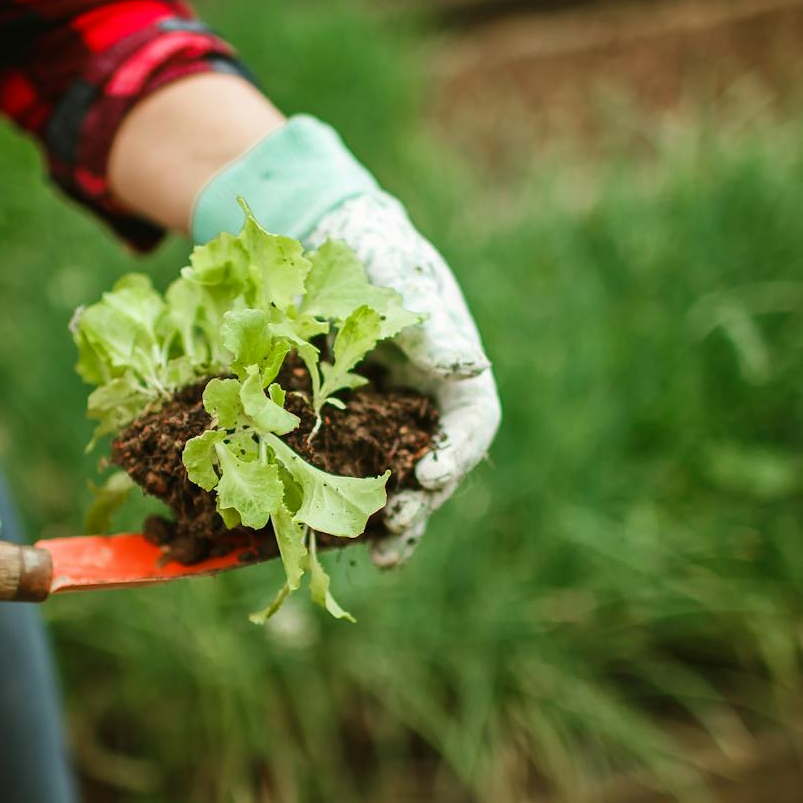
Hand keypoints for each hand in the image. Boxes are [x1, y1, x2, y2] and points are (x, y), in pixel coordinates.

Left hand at [308, 192, 499, 566]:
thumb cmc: (375, 252)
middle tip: (395, 524)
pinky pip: (354, 474)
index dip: (457, 454)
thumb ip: (429, 324)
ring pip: (402, 483)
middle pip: (440, 467)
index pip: (473, 423)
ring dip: (395, 523)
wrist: (328, 244)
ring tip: (380, 558)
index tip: (429, 474)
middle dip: (422, 502)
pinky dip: (347, 506)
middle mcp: (429, 404)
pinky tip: (331, 538)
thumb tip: (466, 364)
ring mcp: (391, 421)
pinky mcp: (351, 429)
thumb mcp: (400, 276)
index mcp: (455, 370)